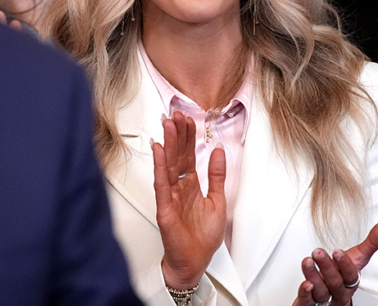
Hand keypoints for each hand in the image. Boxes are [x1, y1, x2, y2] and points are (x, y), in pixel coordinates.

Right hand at [151, 111, 226, 289]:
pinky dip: (160, 166)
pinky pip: (162, 183)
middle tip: (177, 115)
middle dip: (177, 135)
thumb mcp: (218, 201)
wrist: (194, 261)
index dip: (188, 137)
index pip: (188, 155)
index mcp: (192, 186)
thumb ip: (217, 176)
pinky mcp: (164, 207)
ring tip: (168, 125)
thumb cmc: (202, 237)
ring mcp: (170, 196)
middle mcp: (179, 188)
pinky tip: (158, 151)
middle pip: (177, 155)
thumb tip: (218, 152)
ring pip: (168, 165)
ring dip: (168, 144)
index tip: (188, 119)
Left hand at [292, 218, 377, 305]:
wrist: (331, 296)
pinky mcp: (309, 303)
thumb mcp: (357, 257)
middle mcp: (338, 290)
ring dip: (313, 276)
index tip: (338, 251)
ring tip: (307, 261)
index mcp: (350, 280)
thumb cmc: (342, 274)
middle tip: (317, 252)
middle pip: (335, 282)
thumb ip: (372, 241)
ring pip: (321, 291)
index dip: (345, 264)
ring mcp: (324, 298)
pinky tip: (304, 284)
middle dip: (327, 267)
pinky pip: (307, 301)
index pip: (351, 274)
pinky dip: (305, 294)